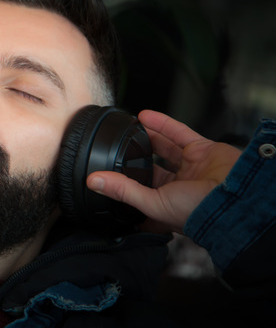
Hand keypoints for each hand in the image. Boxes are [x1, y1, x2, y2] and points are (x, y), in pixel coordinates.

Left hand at [86, 110, 241, 233]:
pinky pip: (180, 134)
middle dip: (137, 157)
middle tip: (118, 146)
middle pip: (152, 168)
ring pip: (165, 148)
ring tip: (129, 127)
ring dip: (148, 137)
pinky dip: (163, 124)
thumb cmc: (197, 211)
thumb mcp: (152, 203)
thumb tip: (93, 181)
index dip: (126, 185)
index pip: (140, 194)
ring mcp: (192, 168)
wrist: (235, 197)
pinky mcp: (203, 151)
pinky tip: (145, 116)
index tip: (108, 174)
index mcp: (165, 206)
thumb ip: (123, 190)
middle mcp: (178, 187)